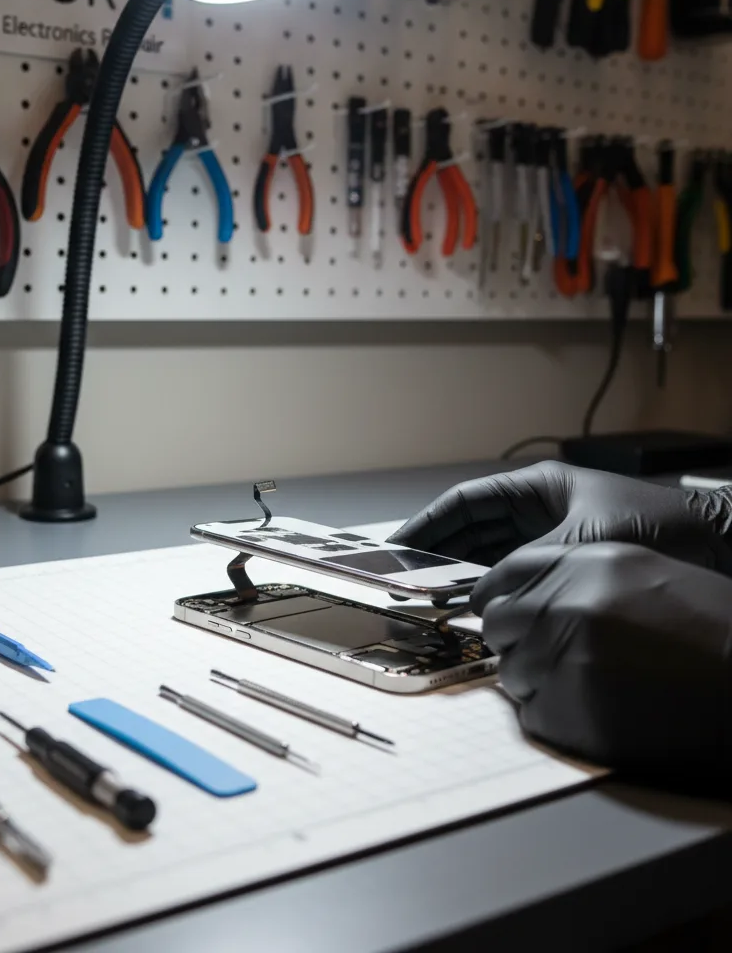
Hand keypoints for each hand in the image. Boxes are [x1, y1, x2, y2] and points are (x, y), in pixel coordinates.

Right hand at [390, 461, 731, 573]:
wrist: (714, 548)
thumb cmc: (654, 528)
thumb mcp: (581, 544)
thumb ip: (526, 568)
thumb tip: (480, 598)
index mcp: (535, 488)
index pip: (465, 503)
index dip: (427, 523)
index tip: (396, 545)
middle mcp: (535, 512)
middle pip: (470, 531)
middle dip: (436, 553)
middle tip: (402, 579)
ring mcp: (545, 539)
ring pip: (486, 556)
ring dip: (458, 575)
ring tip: (425, 597)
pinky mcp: (559, 568)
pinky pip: (511, 577)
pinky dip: (488, 591)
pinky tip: (468, 609)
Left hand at [474, 542, 731, 791]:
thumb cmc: (713, 633)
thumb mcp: (645, 575)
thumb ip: (576, 578)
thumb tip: (521, 598)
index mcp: (585, 563)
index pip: (504, 574)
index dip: (501, 596)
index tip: (501, 610)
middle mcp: (566, 603)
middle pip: (499, 624)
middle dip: (519, 641)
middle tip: (560, 656)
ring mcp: (562, 656)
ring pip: (512, 673)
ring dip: (540, 682)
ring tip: (599, 686)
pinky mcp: (566, 709)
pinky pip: (533, 715)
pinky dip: (559, 718)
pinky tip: (605, 712)